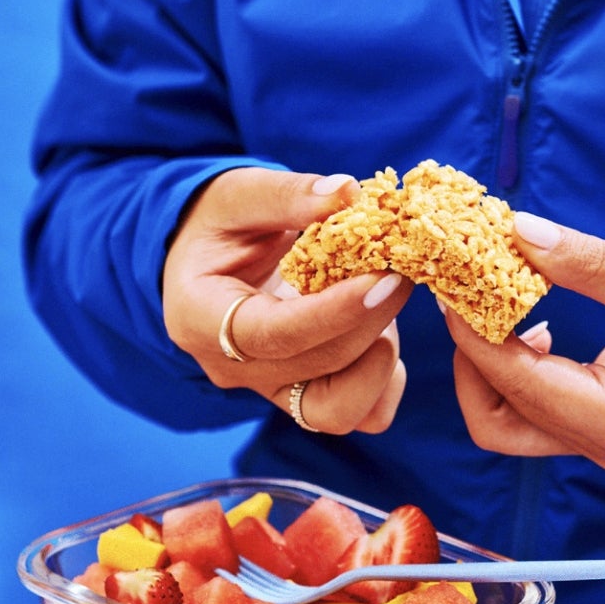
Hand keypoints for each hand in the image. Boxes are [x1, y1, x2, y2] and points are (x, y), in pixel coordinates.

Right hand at [162, 168, 412, 434]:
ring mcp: (268, 389)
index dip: (333, 313)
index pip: (272, 334)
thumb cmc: (220, 222)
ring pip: (337, 409)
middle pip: (315, 366)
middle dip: (370, 320)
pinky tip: (385, 329)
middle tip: (403, 269)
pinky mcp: (302, 396)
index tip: (382, 279)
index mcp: (200, 317)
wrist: (212, 255)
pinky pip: (356, 411)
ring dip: (379, 359)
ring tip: (385, 301)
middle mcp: (231, 367)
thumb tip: (348, 192)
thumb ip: (288, 194)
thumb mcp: (239, 194)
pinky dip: (384, 380)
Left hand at [445, 211, 604, 467]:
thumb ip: (593, 263)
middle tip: (463, 293)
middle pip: (496, 421)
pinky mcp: (591, 424)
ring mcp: (595, 441)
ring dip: (484, 360)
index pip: (522, 389)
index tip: (452, 285)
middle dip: (468, 358)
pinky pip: (529, 403)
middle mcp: (604, 447)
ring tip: (491, 299)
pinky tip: (523, 318)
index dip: (476, 337)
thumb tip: (519, 231)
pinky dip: (509, 362)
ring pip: (505, 418)